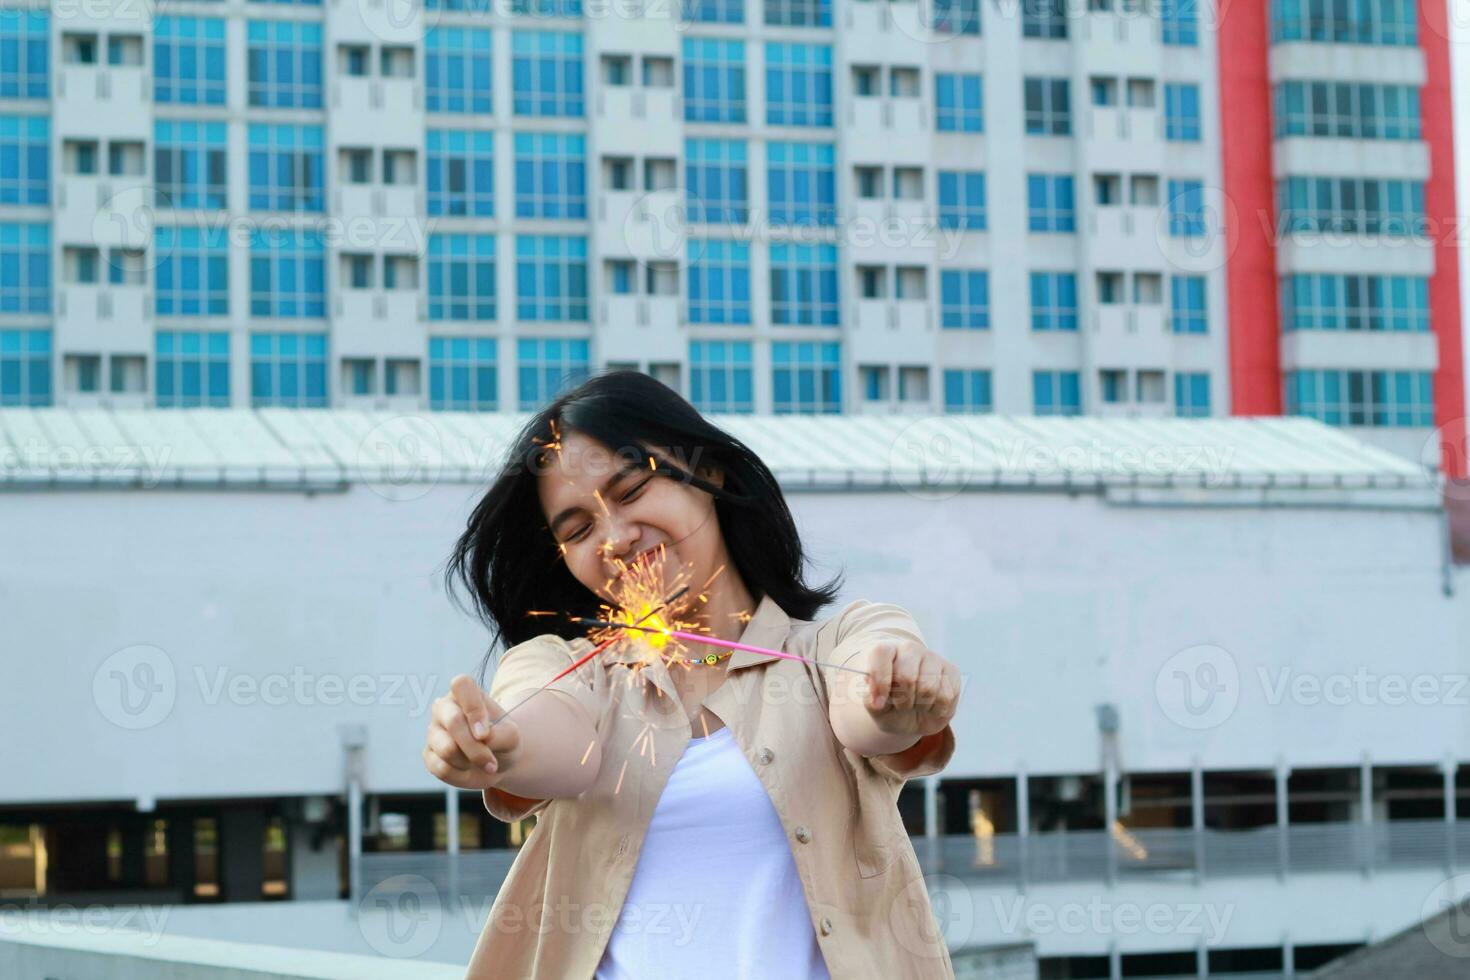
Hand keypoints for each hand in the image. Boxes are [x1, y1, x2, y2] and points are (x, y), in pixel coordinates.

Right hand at [423, 674, 520, 790]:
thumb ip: (501, 734)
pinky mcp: (428, 754)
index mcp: (465, 693)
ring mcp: (433, 731)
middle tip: (491, 761)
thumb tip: (482, 739)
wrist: (496, 763)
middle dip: (475, 747)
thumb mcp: (512, 736)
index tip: (485, 733)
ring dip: (471, 762)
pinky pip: (441, 768)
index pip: (460, 684)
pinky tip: (468, 771)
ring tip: (483, 764)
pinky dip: (461, 775)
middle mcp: (444, 708)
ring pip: (447, 749)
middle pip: (453, 721)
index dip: (473, 708)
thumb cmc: (503, 740)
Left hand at [861, 639, 959, 739]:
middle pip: (906, 676)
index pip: (881, 653)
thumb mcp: (875, 708)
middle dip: (902, 700)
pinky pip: (945, 696)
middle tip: (900, 704)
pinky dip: (936, 709)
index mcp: (886, 651)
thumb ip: (870, 700)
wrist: (912, 717)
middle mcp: (910, 649)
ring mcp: (933, 658)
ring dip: (920, 705)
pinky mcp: (951, 671)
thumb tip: (877, 701)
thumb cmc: (890, 707)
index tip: (878, 703)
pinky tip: (930, 705)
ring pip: (928, 688)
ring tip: (916, 704)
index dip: (880, 680)